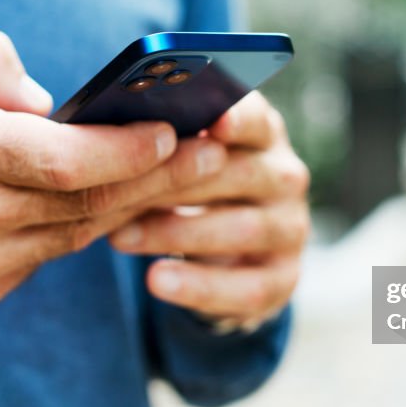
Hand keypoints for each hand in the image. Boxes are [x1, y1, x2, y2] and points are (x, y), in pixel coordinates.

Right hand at [0, 30, 226, 319]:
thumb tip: (50, 102)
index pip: (64, 160)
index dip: (128, 152)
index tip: (175, 133)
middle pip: (87, 204)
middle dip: (160, 180)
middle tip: (215, 156)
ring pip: (74, 236)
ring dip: (131, 207)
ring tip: (179, 178)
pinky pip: (42, 260)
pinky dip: (76, 230)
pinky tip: (110, 207)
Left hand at [110, 92, 309, 329]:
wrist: (221, 259)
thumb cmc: (189, 190)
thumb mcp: (180, 161)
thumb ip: (165, 143)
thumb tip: (115, 133)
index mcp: (262, 135)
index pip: (256, 120)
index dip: (237, 119)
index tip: (211, 123)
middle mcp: (285, 177)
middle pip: (242, 173)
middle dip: (178, 183)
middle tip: (119, 190)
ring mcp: (290, 228)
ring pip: (243, 230)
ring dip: (177, 234)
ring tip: (120, 238)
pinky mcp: (284, 277)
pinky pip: (248, 286)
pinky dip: (199, 286)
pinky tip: (157, 280)